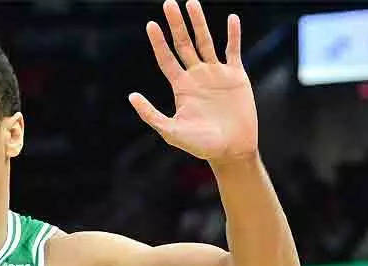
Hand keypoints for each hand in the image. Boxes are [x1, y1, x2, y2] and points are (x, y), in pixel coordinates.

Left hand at [129, 0, 256, 164]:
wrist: (231, 150)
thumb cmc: (201, 145)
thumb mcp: (171, 131)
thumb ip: (151, 114)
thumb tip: (131, 96)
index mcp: (181, 87)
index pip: (166, 58)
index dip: (158, 41)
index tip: (151, 24)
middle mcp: (196, 76)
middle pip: (183, 43)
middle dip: (175, 24)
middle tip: (168, 3)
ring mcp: (216, 73)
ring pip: (206, 41)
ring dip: (199, 22)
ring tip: (191, 3)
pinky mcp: (236, 76)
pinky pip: (233, 50)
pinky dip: (233, 35)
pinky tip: (231, 18)